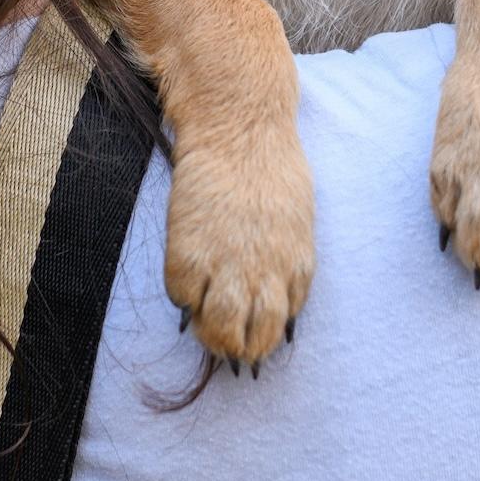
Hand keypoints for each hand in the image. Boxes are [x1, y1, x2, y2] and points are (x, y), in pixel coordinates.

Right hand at [165, 122, 314, 365]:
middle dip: (241, 349)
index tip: (254, 337)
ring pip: (218, 331)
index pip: (282, 324)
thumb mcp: (298, 220)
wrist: (238, 130)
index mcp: (295, 266)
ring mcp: (225, 267)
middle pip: (254, 340)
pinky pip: (181, 296)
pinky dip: (182, 297)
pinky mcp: (187, 254)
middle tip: (227, 343)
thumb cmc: (271, 166)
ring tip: (205, 327)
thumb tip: (281, 298)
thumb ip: (289, 261)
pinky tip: (186, 282)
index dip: (266, 337)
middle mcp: (263, 275)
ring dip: (211, 337)